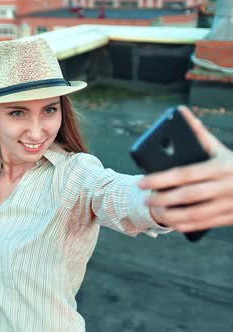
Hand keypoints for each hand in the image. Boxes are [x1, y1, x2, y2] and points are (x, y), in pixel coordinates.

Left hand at [139, 106, 232, 231]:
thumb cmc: (231, 165)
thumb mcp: (220, 150)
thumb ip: (201, 135)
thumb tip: (181, 112)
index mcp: (219, 167)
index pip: (184, 174)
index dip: (160, 179)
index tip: (141, 182)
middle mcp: (224, 185)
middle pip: (187, 195)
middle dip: (162, 199)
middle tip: (145, 200)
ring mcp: (229, 203)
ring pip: (195, 213)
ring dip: (171, 215)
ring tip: (155, 212)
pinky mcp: (231, 217)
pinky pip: (205, 223)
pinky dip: (187, 225)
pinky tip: (172, 223)